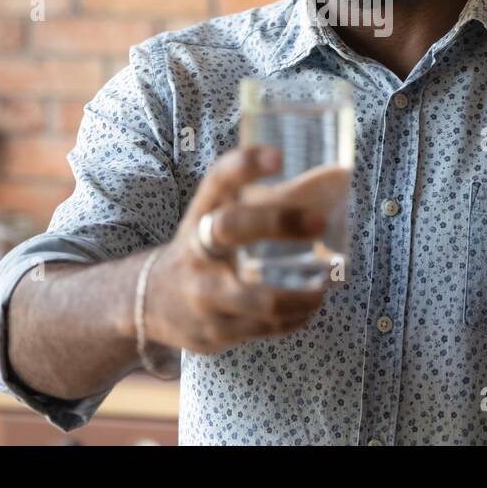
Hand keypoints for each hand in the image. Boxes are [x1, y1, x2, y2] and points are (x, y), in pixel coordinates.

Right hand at [142, 146, 332, 355]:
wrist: (150, 300)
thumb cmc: (205, 250)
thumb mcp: (219, 219)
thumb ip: (266, 201)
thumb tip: (336, 179)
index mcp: (202, 214)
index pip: (218, 181)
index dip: (246, 165)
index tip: (278, 156)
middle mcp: (197, 249)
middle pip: (233, 226)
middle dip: (280, 222)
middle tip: (321, 221)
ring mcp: (202, 293)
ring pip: (261, 298)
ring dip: (302, 294)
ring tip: (323, 289)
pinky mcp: (213, 331)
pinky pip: (263, 328)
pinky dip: (293, 320)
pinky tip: (305, 311)